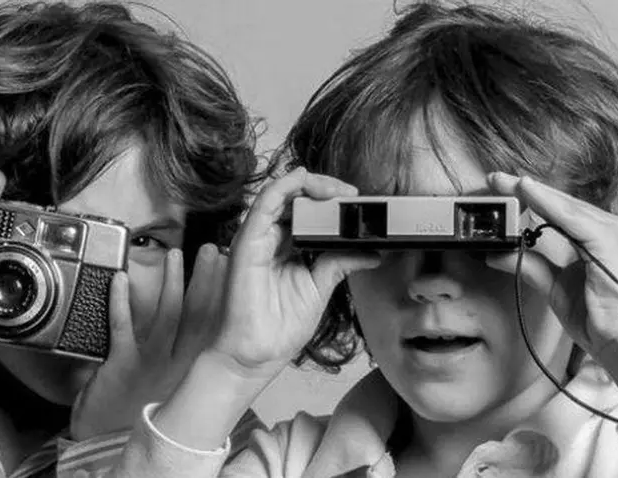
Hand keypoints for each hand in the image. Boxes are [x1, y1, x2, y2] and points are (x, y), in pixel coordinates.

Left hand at [70, 244, 225, 439]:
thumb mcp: (178, 392)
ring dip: (170, 283)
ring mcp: (151, 364)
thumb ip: (191, 365)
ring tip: (175, 256)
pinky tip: (122, 279)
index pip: (217, 327)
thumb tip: (213, 343)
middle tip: (213, 251)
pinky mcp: (122, 365)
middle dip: (206, 281)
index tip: (233, 270)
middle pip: (198, 316)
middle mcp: (179, 365)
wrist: (113, 448)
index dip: (226, 297)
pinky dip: (121, 302)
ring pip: (166, 317)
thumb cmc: (146, 418)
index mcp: (195, 370)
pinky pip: (122, 328)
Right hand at [209, 167, 380, 379]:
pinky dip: (285, 186)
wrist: (256, 355)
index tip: (356, 202)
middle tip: (351, 194)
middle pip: (295, 198)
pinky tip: (304, 180)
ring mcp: (257, 238)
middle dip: (325, 188)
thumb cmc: (279, 327)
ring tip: (337, 190)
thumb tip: (371, 252)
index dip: (330, 200)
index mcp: (286, 248)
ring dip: (310, 184)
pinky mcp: (246, 242)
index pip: (307, 211)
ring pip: (280, 193)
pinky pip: (264, 203)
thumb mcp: (320, 287)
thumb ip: (340, 263)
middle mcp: (270, 239)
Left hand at [486, 172, 617, 369]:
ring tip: (504, 182)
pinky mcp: (609, 240)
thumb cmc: (597, 318)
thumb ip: (529, 267)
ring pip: (564, 205)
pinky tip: (527, 192)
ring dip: (532, 192)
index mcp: (599, 238)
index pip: (559, 212)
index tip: (500, 189)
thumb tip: (497, 255)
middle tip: (493, 178)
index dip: (529, 199)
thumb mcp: (554, 287)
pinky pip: (571, 218)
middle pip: (560, 203)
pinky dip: (547, 204)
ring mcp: (613, 232)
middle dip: (525, 190)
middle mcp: (609, 229)